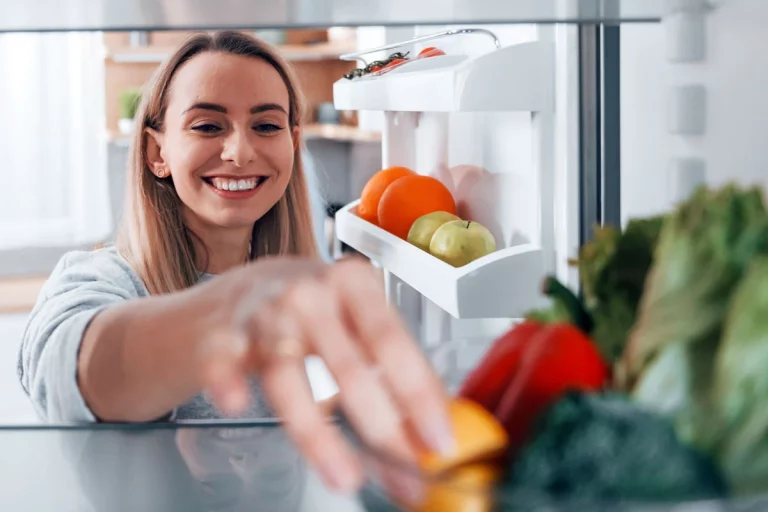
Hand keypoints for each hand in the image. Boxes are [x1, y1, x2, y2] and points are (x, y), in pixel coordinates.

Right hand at [192, 256, 452, 492]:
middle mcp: (308, 293)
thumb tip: (430, 433)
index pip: (392, 342)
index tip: (437, 438)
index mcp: (352, 283)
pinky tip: (237, 401)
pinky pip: (222, 362)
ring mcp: (262, 313)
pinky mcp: (220, 336)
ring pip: (289, 376)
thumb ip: (390, 371)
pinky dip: (229, 381)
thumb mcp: (355, 322)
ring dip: (317, 434)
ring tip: (344, 475)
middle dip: (381, 428)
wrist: (241, 291)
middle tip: (403, 472)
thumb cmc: (309, 309)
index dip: (418, 394)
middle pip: (347, 365)